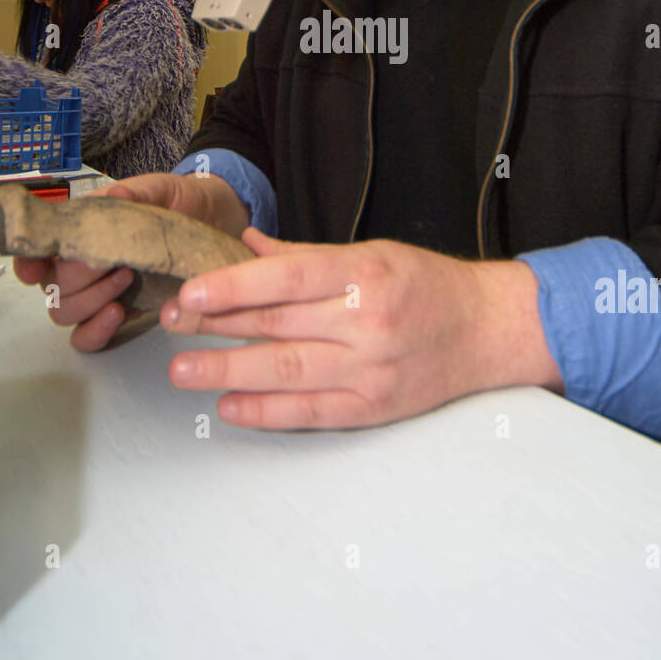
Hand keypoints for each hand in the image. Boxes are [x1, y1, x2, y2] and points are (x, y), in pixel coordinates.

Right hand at [13, 171, 250, 351]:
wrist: (213, 221)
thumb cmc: (177, 201)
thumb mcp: (160, 190)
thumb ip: (136, 194)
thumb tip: (117, 194)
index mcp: (79, 231)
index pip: (36, 249)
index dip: (26, 260)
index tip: (35, 265)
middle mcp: (80, 264)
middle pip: (50, 285)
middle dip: (76, 277)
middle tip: (113, 262)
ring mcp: (97, 292)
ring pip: (63, 312)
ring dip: (88, 300)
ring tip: (125, 279)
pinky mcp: (118, 314)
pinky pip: (87, 337)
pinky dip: (95, 330)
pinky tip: (117, 312)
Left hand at [161, 231, 562, 428]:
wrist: (490, 330)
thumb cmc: (426, 285)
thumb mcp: (370, 253)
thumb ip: (304, 258)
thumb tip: (244, 246)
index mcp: (364, 272)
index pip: (285, 280)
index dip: (232, 287)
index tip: (189, 292)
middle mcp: (367, 321)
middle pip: (277, 325)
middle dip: (216, 327)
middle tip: (170, 325)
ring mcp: (371, 370)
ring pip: (285, 372)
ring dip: (227, 372)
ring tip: (183, 371)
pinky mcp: (375, 408)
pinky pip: (311, 413)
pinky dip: (266, 411)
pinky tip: (230, 406)